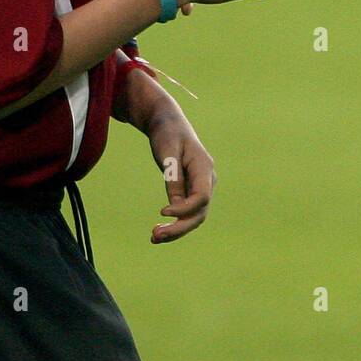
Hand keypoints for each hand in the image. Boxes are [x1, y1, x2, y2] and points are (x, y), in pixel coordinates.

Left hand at [146, 107, 215, 244]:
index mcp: (204, 167)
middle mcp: (207, 179)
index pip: (201, 197)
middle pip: (200, 212)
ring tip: (153, 238)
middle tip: (155, 236)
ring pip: (195, 217)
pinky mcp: (191, 190)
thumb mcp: (167, 152)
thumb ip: (173, 177)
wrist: (168, 122)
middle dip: (179, 228)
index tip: (162, 212)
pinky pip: (187, 212)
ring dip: (176, 230)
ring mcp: (201, 186)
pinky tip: (158, 230)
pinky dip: (175, 223)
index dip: (184, 209)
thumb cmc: (167, 133)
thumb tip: (174, 206)